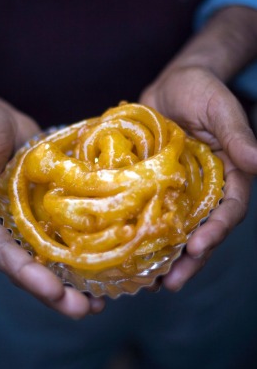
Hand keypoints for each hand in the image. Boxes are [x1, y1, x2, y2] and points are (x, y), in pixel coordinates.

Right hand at [0, 91, 104, 317]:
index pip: (7, 257)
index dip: (30, 277)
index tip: (55, 292)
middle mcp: (13, 227)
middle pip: (37, 266)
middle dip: (60, 291)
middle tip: (88, 309)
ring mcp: (37, 216)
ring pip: (60, 252)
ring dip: (81, 275)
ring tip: (105, 298)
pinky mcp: (57, 202)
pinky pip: (75, 224)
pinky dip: (92, 241)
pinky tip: (113, 254)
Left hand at [140, 66, 253, 290]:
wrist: (170, 85)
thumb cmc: (199, 90)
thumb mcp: (219, 108)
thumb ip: (237, 134)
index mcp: (228, 175)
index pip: (229, 210)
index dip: (217, 231)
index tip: (199, 248)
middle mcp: (204, 190)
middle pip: (202, 231)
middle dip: (190, 260)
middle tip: (172, 283)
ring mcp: (178, 192)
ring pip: (176, 232)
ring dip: (166, 258)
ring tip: (149, 283)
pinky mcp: (154, 188)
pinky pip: (151, 216)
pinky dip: (144, 236)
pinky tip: (130, 256)